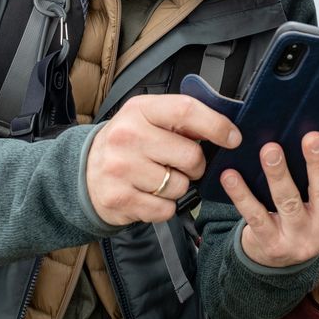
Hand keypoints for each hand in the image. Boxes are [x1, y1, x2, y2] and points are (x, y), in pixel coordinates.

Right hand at [86, 94, 239, 224]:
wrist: (85, 171)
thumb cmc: (128, 143)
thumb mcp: (148, 119)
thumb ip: (182, 120)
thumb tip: (226, 129)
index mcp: (140, 109)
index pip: (186, 111)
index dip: (217, 125)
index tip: (233, 138)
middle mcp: (127, 136)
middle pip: (190, 155)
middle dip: (196, 165)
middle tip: (180, 164)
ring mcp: (121, 168)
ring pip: (180, 186)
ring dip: (178, 187)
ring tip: (158, 179)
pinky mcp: (119, 198)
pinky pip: (165, 209)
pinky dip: (165, 206)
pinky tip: (149, 195)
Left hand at [221, 132, 318, 266]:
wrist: (280, 267)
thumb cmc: (303, 221)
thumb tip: (313, 136)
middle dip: (318, 164)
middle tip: (312, 138)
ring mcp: (299, 240)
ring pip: (288, 203)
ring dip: (279, 175)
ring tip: (270, 150)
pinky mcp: (272, 246)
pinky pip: (255, 216)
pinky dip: (241, 195)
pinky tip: (230, 176)